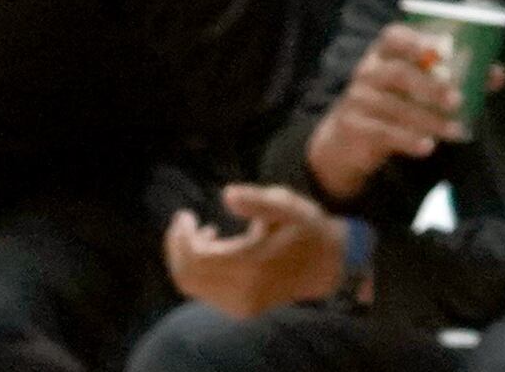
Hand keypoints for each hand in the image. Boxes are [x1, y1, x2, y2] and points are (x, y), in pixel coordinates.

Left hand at [162, 185, 347, 320]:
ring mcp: (240, 305)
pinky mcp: (240, 310)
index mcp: (251, 264)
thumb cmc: (307, 230)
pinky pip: (204, 293)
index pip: (195, 258)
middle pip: (187, 275)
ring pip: (191, 286)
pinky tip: (213, 251)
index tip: (184, 215)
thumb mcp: (288, 207)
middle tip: (183, 223)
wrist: (328, 265)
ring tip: (201, 234)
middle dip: (176, 248)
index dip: (180, 236)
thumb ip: (257, 201)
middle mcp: (241, 291)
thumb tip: (226, 195)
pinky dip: (198, 272)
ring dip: (187, 259)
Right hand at [303, 22, 471, 200]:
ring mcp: (357, 99)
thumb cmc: (396, 99)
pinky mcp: (353, 127)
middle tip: (458, 99)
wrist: (350, 137)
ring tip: (456, 130)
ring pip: (395, 108)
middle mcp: (368, 71)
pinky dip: (408, 140)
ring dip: (429, 120)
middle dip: (430, 86)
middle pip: (398, 73)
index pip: (393, 36)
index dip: (415, 39)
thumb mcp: (420, 84)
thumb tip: (498, 74)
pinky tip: (428, 147)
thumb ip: (459, 75)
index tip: (440, 49)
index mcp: (385, 52)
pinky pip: (382, 133)